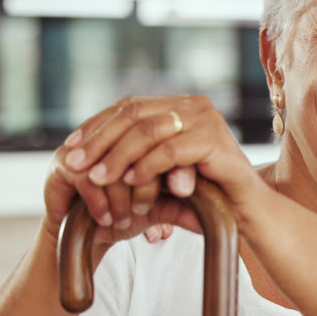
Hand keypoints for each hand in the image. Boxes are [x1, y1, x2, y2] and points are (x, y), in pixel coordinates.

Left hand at [49, 95, 266, 234]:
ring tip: (97, 177)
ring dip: (117, 155)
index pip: (129, 106)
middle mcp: (193, 104)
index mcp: (179, 105)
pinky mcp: (214, 139)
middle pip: (134, 114)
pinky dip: (146, 167)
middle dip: (100, 139)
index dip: (97, 125)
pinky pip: (169, 151)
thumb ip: (135, 153)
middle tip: (76, 162)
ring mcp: (206, 118)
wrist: (244, 211)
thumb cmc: (202, 192)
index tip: (72, 146)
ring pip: (148, 131)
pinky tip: (130, 182)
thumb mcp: (161, 169)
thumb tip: (83, 148)